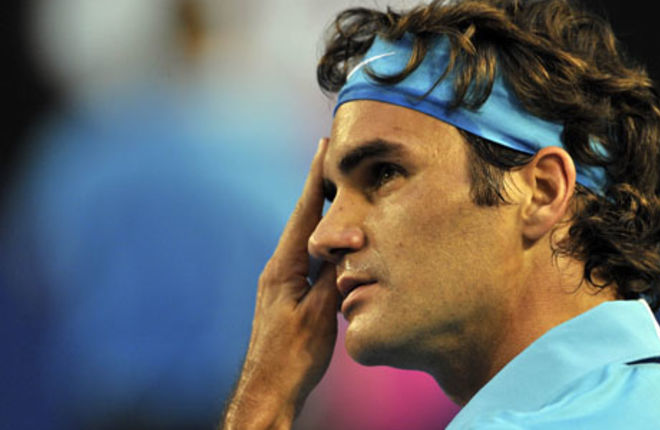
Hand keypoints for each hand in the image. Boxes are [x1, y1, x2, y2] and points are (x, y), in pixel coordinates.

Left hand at [222, 138, 338, 429]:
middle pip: (303, 220)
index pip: (304, 213)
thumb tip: (347, 245)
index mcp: (283, 267)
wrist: (269, 388)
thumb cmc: (293, 355)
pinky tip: (334, 245)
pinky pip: (308, 260)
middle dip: (319, 190)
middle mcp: (278, 269)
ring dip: (322, 217)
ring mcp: (281, 282)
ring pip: (306, 241)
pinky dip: (323, 244)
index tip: (322, 146)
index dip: (314, 178)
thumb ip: (333, 277)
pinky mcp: (287, 296)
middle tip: (333, 160)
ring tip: (338, 194)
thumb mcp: (319, 314)